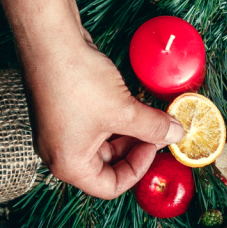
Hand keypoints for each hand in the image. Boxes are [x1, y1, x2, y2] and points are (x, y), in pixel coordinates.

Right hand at [25, 29, 184, 198]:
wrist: (49, 39)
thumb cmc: (76, 81)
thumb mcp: (124, 111)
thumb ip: (153, 127)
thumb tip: (177, 134)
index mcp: (68, 164)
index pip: (109, 187)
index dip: (137, 169)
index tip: (154, 145)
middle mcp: (59, 152)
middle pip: (107, 165)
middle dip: (136, 147)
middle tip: (158, 129)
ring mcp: (59, 131)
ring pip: (102, 143)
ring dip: (128, 132)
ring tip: (148, 115)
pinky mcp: (63, 110)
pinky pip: (94, 125)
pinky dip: (115, 118)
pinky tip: (131, 103)